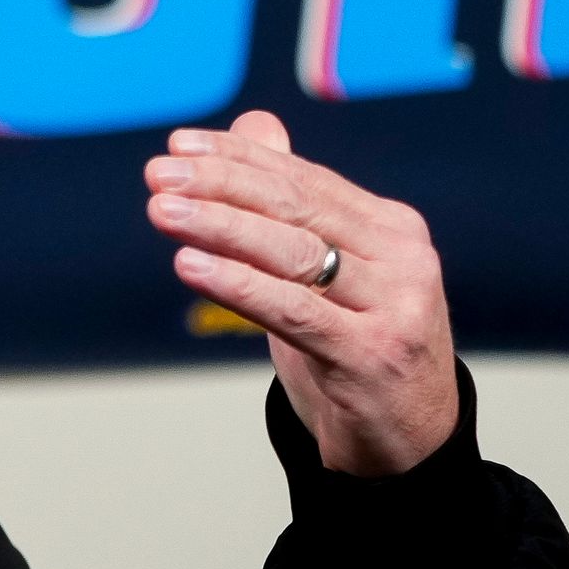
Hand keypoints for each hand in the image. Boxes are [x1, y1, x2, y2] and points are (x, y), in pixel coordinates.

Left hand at [145, 110, 458, 476]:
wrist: (409, 444)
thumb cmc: (358, 350)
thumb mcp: (329, 276)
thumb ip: (296, 204)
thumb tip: (255, 124)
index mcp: (393, 230)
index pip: (305, 181)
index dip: (239, 159)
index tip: (178, 145)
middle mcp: (404, 259)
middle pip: (297, 210)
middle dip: (221, 186)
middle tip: (160, 174)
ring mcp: (396, 306)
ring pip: (294, 254)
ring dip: (220, 227)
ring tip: (162, 211)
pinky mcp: (374, 354)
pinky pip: (294, 311)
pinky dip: (239, 285)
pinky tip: (192, 267)